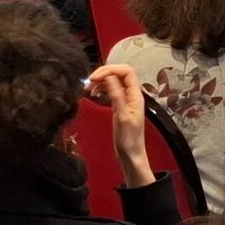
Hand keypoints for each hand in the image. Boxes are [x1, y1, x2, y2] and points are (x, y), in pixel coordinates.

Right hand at [84, 63, 154, 181]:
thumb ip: (117, 96)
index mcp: (136, 96)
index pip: (127, 72)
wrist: (131, 155)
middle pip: (120, 73)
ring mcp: (126, 100)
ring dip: (101, 81)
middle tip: (89, 81)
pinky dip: (102, 89)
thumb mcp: (122, 117)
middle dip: (104, 73)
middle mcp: (132, 95)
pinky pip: (111, 90)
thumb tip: (109, 77)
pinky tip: (93, 93)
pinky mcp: (120, 106)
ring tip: (88, 88)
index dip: (111, 70)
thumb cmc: (129, 140)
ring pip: (114, 81)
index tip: (95, 77)